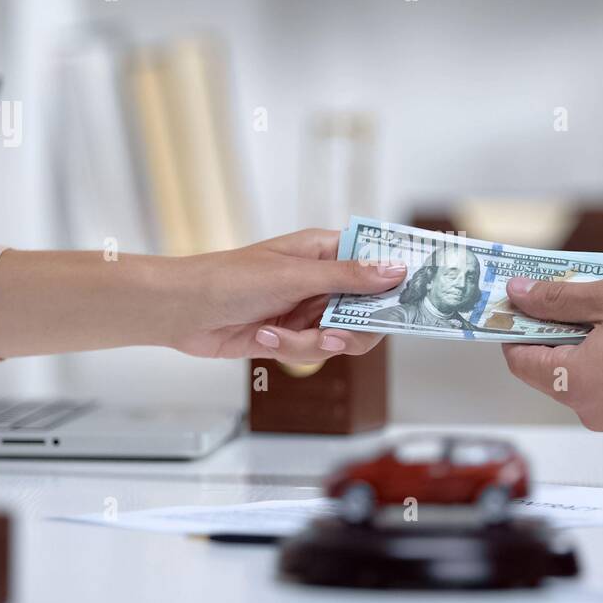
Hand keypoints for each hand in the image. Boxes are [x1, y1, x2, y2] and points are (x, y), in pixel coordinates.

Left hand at [0, 229, 405, 363]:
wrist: (180, 310)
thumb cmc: (229, 278)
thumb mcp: (295, 276)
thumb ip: (349, 277)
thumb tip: (396, 269)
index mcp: (325, 251)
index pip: (377, 261)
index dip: (399, 279)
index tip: (422, 296)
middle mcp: (321, 280)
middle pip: (368, 309)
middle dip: (354, 326)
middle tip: (335, 331)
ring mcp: (306, 309)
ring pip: (342, 336)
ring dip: (313, 341)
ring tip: (285, 334)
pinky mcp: (288, 337)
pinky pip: (311, 351)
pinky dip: (289, 348)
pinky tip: (262, 335)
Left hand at [500, 271, 602, 437]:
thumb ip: (557, 298)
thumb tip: (519, 294)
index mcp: (578, 384)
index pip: (520, 362)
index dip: (514, 331)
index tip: (518, 307)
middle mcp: (595, 413)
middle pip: (549, 375)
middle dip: (552, 338)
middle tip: (568, 302)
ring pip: (580, 384)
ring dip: (582, 352)